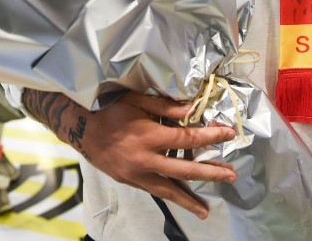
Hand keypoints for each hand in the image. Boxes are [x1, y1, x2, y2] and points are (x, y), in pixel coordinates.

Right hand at [27, 90, 236, 218]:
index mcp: (149, 136)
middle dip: (210, 173)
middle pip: (185, 170)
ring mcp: (137, 174)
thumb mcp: (136, 101)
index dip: (211, 137)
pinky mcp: (130, 181)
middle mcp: (145, 159)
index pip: (188, 138)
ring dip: (189, 200)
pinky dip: (169, 197)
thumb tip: (192, 110)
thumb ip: (165, 107)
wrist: (81, 129)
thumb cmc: (109, 110)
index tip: (229, 134)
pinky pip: (154, 190)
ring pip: (169, 190)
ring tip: (205, 210)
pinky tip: (180, 201)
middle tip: (231, 175)